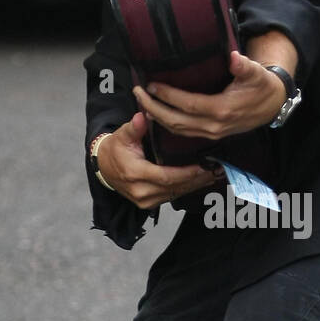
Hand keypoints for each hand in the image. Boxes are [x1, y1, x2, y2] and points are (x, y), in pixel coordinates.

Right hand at [94, 112, 222, 208]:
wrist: (103, 167)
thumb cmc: (116, 149)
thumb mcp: (122, 135)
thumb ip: (134, 128)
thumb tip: (141, 116)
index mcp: (135, 173)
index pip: (166, 177)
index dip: (186, 173)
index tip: (202, 167)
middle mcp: (141, 191)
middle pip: (175, 188)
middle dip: (196, 180)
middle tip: (216, 170)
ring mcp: (145, 200)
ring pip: (176, 194)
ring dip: (195, 185)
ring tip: (213, 175)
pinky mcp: (150, 204)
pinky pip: (172, 197)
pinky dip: (187, 189)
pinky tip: (200, 182)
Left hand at [132, 50, 287, 142]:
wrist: (272, 105)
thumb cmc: (262, 86)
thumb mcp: (257, 74)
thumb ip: (244, 66)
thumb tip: (233, 57)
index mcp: (222, 110)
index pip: (187, 104)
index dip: (168, 95)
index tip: (151, 84)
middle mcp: (214, 125)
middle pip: (175, 121)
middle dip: (153, 108)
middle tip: (137, 93)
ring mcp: (212, 133)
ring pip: (177, 129)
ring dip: (157, 117)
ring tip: (141, 102)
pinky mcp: (211, 134)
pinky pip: (184, 132)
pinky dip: (167, 124)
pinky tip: (156, 114)